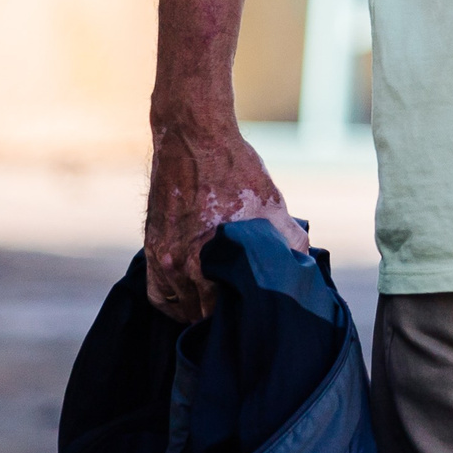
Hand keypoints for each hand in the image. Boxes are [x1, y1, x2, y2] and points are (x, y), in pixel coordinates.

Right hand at [144, 117, 308, 320]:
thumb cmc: (235, 169)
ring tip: (219, 307)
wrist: (194, 137)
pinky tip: (191, 301)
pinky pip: (158, 294)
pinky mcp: (151, 249)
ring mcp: (162, 259)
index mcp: (212, 261)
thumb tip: (301, 265)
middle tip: (241, 310)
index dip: (243, 314)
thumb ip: (289, 239)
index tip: (255, 311)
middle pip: (203, 316)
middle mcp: (182, 266)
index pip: (225, 314)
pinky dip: (174, 303)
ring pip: (181, 309)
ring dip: (198, 311)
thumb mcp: (272, 204)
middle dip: (222, 316)